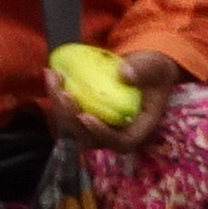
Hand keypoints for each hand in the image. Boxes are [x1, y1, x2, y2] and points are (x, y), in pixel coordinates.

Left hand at [43, 49, 186, 153]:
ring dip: (60, 106)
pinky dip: (57, 96)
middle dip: (73, 119)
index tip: (86, 116)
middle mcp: (120, 131)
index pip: (123, 142)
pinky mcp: (89, 114)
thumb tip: (124, 73)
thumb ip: (143, 70)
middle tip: (64, 94)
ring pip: (75, 128)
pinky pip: (69, 113)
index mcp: (141, 126)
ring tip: (54, 78)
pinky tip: (52, 74)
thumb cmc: (154, 70)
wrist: (145, 69)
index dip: (103, 134)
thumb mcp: (155, 67)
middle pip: (92, 139)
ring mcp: (102, 125)